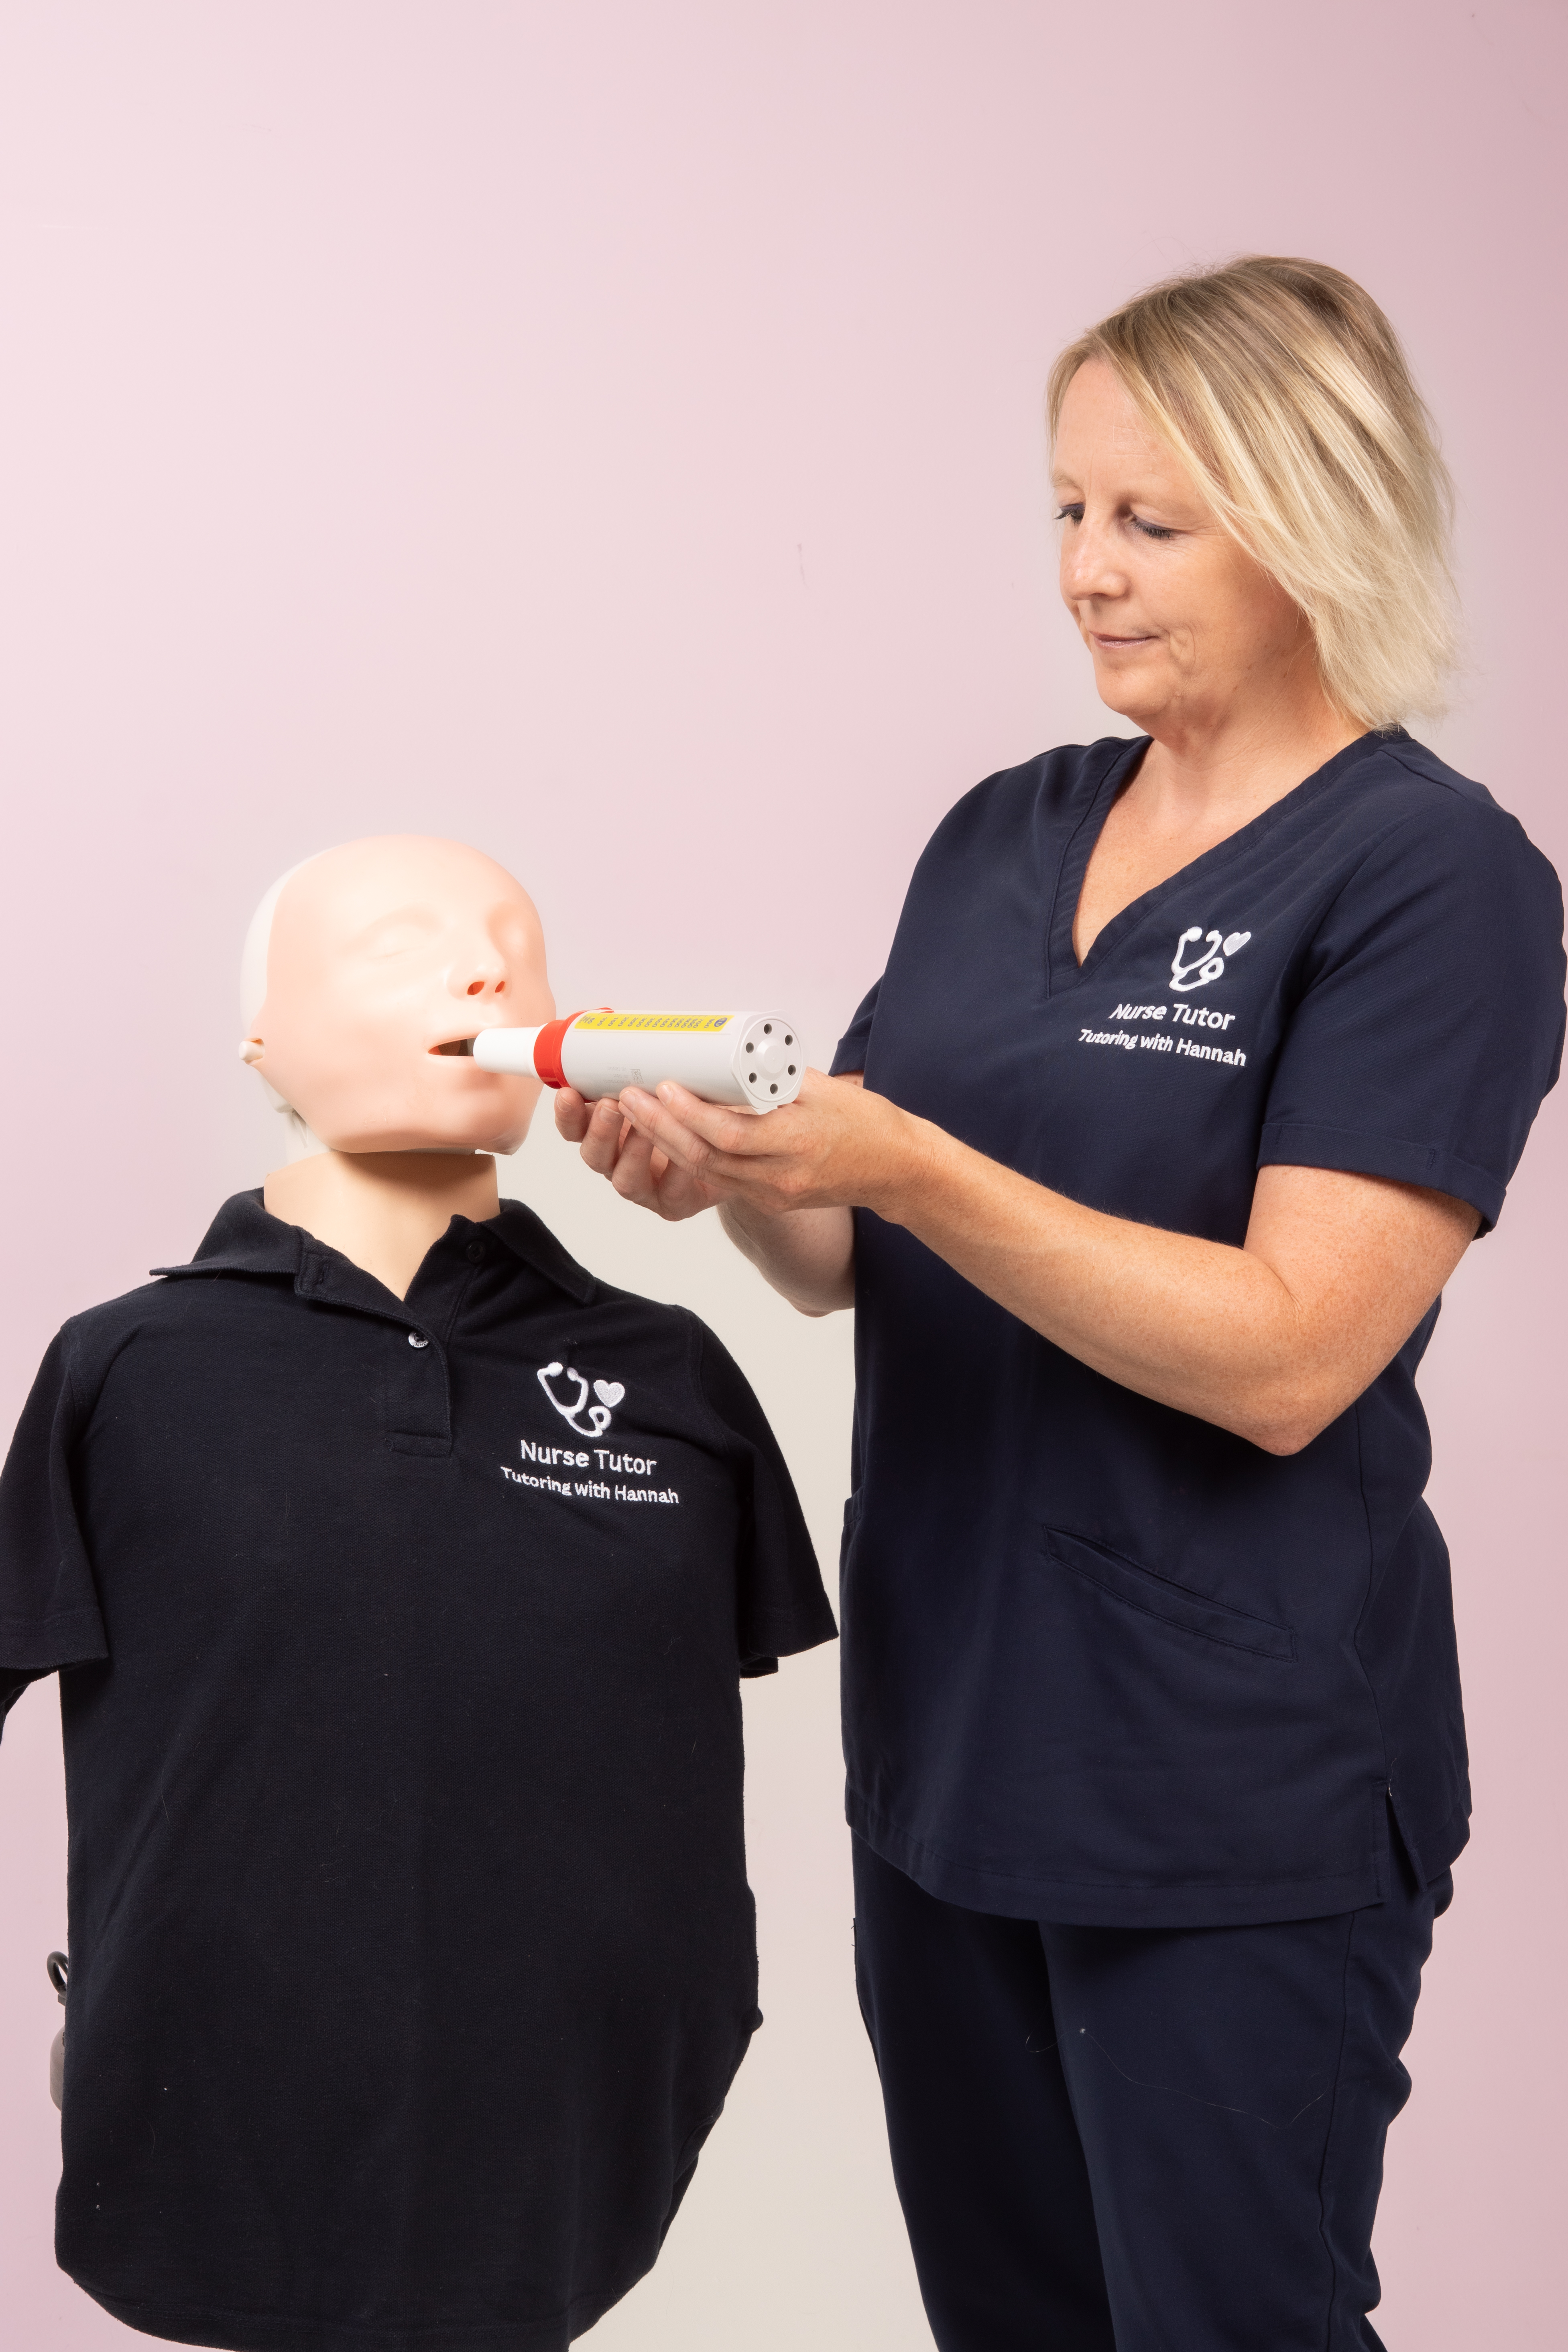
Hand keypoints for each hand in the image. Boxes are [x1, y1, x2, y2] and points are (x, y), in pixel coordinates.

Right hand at [554, 1086, 726, 1221]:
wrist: (734, 1148)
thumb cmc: (697, 1112)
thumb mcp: (669, 1085)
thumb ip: (649, 1072)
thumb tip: (640, 1039)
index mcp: (610, 1132)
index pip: (575, 1128)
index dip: (567, 1114)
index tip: (568, 1092)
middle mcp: (620, 1161)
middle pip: (593, 1155)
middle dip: (599, 1130)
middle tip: (610, 1105)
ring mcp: (645, 1186)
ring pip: (623, 1179)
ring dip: (633, 1150)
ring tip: (646, 1128)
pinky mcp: (673, 1203)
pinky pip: (668, 1192)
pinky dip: (675, 1171)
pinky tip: (683, 1154)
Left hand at [592, 1067, 924, 1220]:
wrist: (895, 1170)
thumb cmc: (865, 1123)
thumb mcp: (823, 1089)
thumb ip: (775, 1078)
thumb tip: (730, 1058)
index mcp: (796, 1143)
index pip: (728, 1133)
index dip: (688, 1112)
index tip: (663, 1085)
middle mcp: (780, 1176)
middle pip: (705, 1157)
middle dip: (660, 1127)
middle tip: (630, 1096)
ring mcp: (772, 1195)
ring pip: (705, 1172)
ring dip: (665, 1143)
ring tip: (636, 1112)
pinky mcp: (769, 1201)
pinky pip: (719, 1180)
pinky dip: (689, 1156)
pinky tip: (667, 1135)